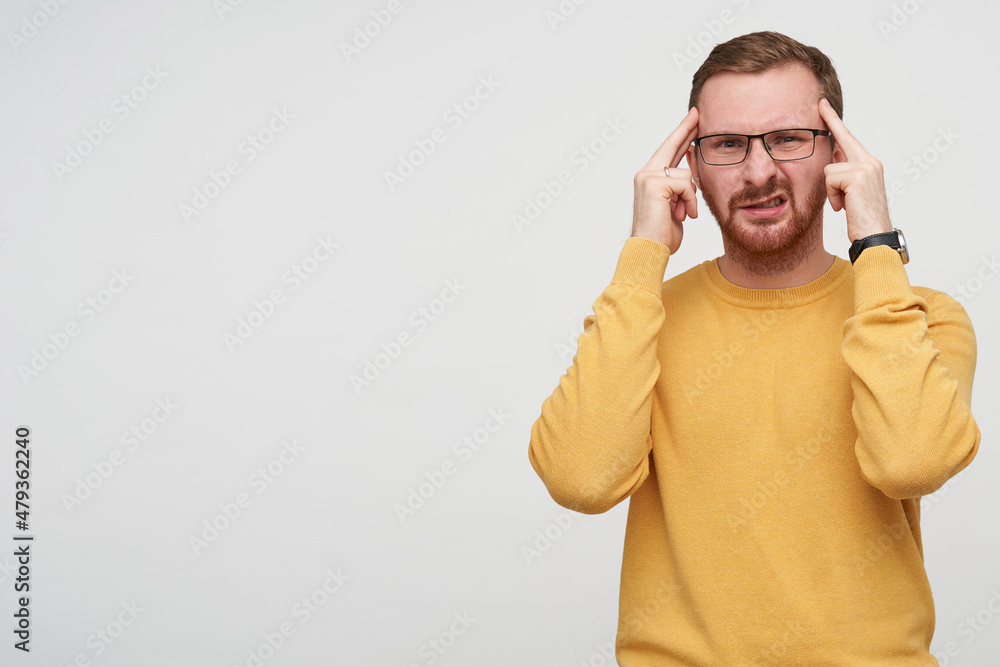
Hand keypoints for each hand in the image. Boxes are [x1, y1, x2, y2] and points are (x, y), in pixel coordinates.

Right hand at [631, 107, 698, 254]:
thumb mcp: (674, 205)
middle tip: (698, 113)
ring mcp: (647, 177)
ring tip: (681, 214)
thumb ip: (680, 187)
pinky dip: (689, 201)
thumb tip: (691, 174)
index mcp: (649, 178)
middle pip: (672, 145)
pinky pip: (686, 184)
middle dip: (687, 129)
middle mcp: (645, 173)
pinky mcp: (654, 184)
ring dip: (690, 197)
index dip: (682, 133)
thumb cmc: (662, 233)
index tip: (693, 118)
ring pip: (686, 174)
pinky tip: (681, 215)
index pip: (669, 150)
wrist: (649, 250)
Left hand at [818, 98, 892, 241]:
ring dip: (831, 190)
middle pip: (842, 138)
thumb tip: (831, 159)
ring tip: (844, 204)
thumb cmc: (862, 219)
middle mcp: (870, 162)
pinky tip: (844, 206)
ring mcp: (866, 167)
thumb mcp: (850, 193)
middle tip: (820, 102)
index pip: (848, 139)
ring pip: (829, 168)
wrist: (874, 235)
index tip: (824, 106)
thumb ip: (843, 174)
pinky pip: (829, 179)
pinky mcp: (858, 175)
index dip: (835, 122)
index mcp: (869, 165)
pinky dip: (832, 195)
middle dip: (830, 120)